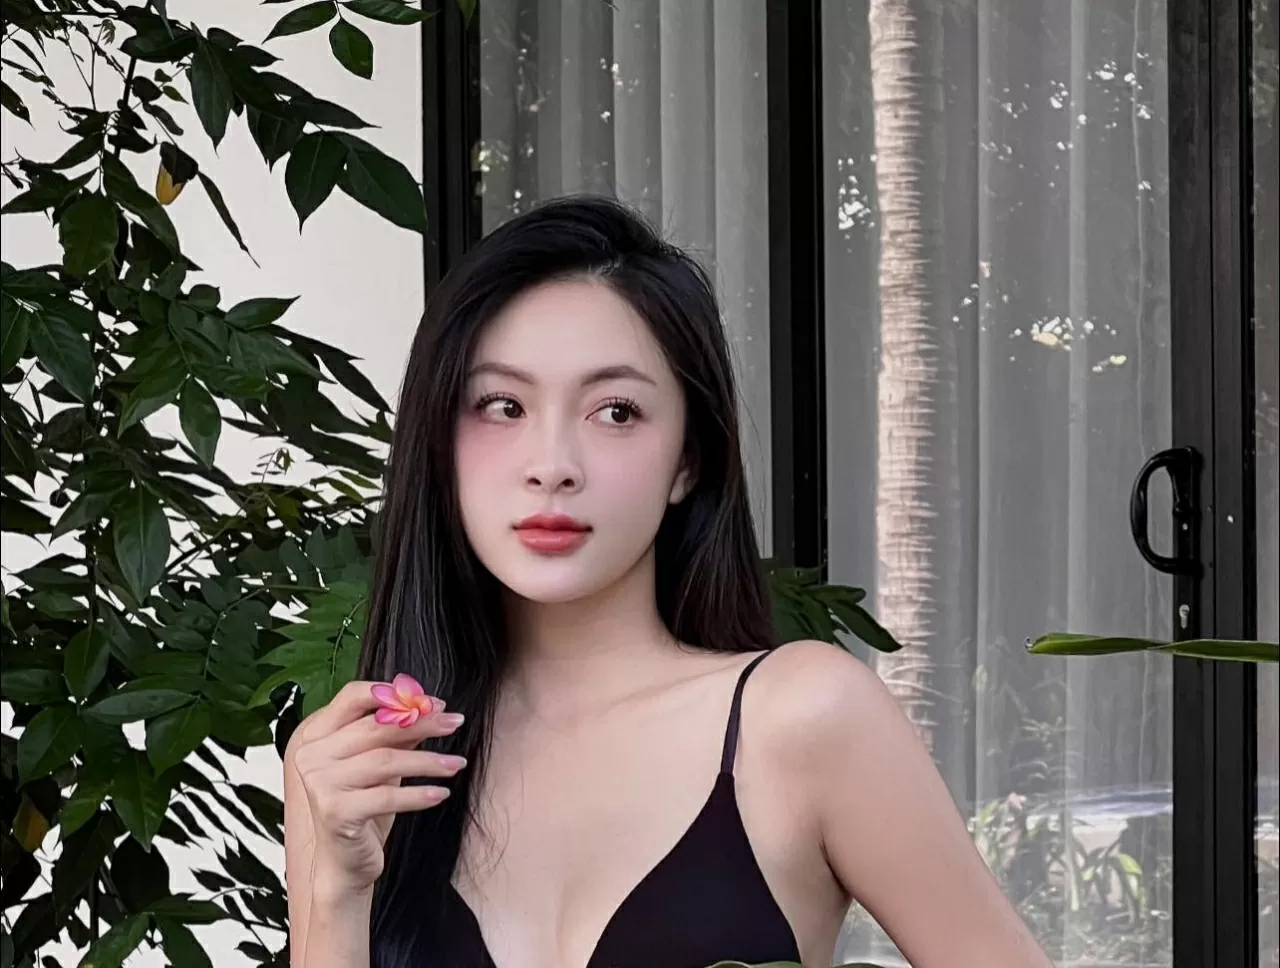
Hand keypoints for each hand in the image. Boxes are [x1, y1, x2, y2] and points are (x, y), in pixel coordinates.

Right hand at [285, 679, 465, 894]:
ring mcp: (321, 784)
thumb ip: (398, 735)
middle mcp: (313, 756)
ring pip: (386, 761)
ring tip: (456, 764)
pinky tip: (441, 793)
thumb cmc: (362, 807)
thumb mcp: (381, 765)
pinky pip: (387, 796)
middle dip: (422, 723)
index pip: (352, 697)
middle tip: (455, 722)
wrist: (344, 863)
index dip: (394, 695)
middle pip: (376, 728)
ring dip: (428, 761)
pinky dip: (419, 794)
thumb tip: (431, 706)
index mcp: (318, 736)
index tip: (431, 701)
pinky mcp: (335, 812)